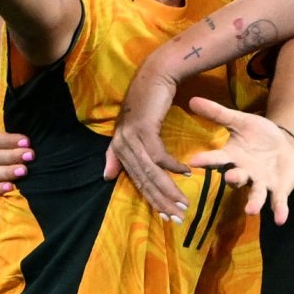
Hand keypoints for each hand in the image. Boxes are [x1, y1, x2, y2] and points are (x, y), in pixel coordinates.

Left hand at [104, 58, 194, 219]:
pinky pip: (160, 155)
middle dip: (161, 201)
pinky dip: (173, 166)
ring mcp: (132, 137)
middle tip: (177, 216)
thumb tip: (106, 178)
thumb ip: (117, 154)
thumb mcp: (131, 131)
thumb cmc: (145, 103)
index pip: (136, 181)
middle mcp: (122, 145)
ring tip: (184, 202)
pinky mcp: (144, 128)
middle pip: (144, 180)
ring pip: (152, 171)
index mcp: (118, 149)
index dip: (151, 200)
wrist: (153, 76)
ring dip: (169, 188)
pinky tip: (186, 172)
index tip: (166, 215)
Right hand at [183, 97, 293, 223]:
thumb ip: (217, 113)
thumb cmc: (257, 134)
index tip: (193, 161)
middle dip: (234, 178)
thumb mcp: (239, 120)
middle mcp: (244, 173)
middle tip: (230, 177)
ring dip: (253, 203)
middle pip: (236, 179)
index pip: (216, 159)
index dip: (205, 160)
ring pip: (255, 195)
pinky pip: (277, 202)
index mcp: (232, 157)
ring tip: (251, 210)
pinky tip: (281, 219)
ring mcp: (261, 183)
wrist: (282, 144)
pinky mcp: (278, 189)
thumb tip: (192, 99)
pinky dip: (279, 211)